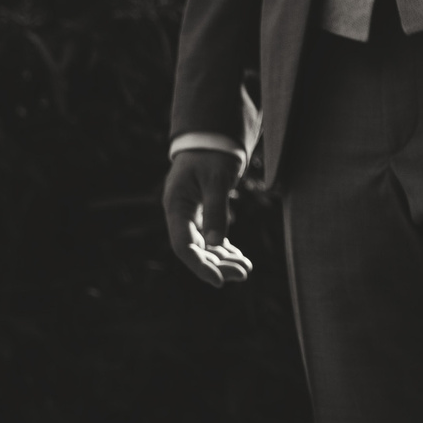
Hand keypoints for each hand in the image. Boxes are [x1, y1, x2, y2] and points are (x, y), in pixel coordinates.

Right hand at [162, 149, 251, 285]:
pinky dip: (226, 250)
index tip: (218, 282)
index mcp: (176, 206)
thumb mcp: (216, 180)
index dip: (199, 266)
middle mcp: (180, 214)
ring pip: (205, 247)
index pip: (183, 245)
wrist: (212, 140)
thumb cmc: (212, 155)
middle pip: (196, 251)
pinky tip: (241, 258)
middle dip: (218, 265)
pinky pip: (212, 239)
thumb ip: (216, 210)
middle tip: (244, 273)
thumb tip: (216, 244)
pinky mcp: (202, 215)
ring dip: (224, 260)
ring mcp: (191, 216)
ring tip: (246, 269)